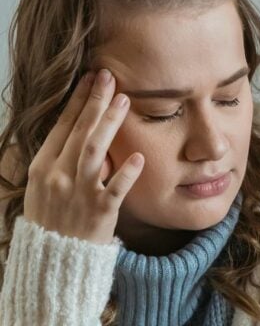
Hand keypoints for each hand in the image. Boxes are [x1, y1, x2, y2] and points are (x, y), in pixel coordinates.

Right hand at [23, 69, 143, 243]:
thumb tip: (79, 128)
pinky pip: (115, 189)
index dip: (77, 101)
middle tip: (110, 77)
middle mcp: (58, 176)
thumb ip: (60, 159)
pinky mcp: (100, 212)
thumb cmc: (52, 219)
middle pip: (80, 131)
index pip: (62, 126)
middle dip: (95, 101)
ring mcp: (79, 193)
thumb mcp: (43, 186)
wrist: (54, 259)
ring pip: (94, 152)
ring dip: (109, 124)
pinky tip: (138, 157)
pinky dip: (126, 173)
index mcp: (42, 167)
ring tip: (124, 101)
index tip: (90, 78)